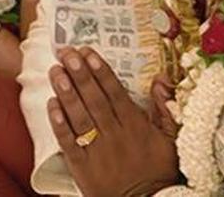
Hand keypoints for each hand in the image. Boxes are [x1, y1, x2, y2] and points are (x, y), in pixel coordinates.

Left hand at [47, 47, 179, 196]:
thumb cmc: (158, 172)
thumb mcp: (172, 140)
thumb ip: (165, 108)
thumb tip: (161, 79)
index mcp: (136, 127)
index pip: (115, 93)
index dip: (100, 72)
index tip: (88, 53)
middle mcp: (115, 136)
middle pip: (94, 100)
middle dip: (80, 74)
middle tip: (66, 53)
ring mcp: (97, 151)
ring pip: (79, 117)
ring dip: (66, 93)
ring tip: (55, 71)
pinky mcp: (82, 167)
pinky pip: (68, 142)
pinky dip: (59, 123)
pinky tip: (51, 104)